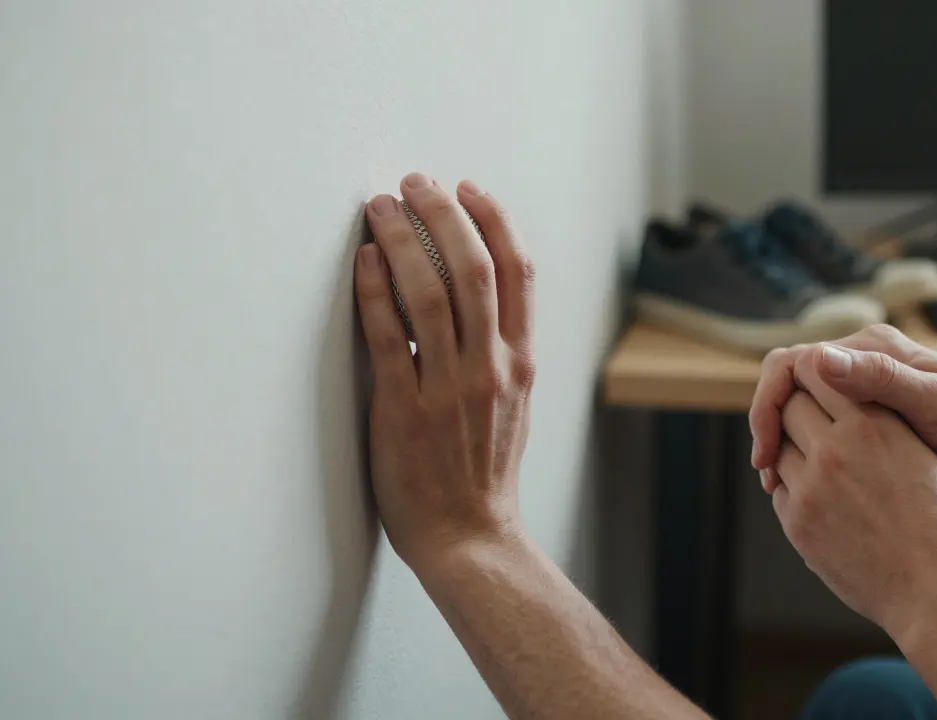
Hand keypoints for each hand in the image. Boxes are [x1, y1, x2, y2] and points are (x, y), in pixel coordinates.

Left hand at [355, 173, 535, 571]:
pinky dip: (375, 291)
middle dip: (442, 213)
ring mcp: (448, 387)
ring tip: (380, 207)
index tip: (469, 188)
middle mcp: (490, 366)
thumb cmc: (483, 472)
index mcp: (520, 362)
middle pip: (473, 267)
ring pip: (429, 292)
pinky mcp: (404, 408)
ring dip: (402, 239)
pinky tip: (363, 261)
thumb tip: (475, 298)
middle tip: (415, 182)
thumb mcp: (514, 404)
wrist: (469, 535)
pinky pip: (387, 336)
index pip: (519, 272)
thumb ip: (502, 352)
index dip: (494, 219)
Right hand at [751, 325, 936, 487]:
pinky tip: (807, 483)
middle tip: (767, 476)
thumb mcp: (935, 404)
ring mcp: (865, 386)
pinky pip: (820, 423)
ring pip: (800, 406)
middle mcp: (863, 360)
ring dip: (783, 441)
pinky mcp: (869, 412)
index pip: (791, 364)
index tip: (766, 453)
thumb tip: (821, 358)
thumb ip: (880, 379)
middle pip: (789, 385)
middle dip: (769, 426)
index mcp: (871, 348)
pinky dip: (805, 450)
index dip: (768, 406)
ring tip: (779, 485)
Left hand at [769, 350, 936, 636]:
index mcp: (875, 424)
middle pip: (789, 407)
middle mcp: (837, 448)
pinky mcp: (798, 524)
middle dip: (795, 412)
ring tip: (819, 467)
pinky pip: (780, 491)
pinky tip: (821, 502)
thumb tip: (870, 404)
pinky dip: (792, 490)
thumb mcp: (934, 458)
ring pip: (778, 450)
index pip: (821, 374)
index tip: (820, 391)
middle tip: (808, 425)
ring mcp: (812, 487)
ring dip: (791, 452)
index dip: (818, 380)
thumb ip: (895, 426)